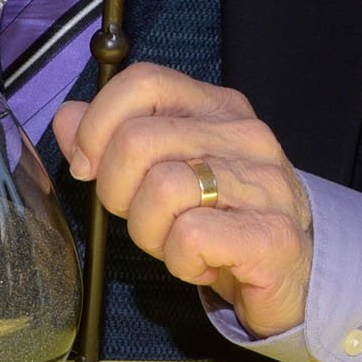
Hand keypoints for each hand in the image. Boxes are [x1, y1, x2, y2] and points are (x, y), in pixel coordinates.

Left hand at [52, 64, 316, 337]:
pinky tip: (201, 262)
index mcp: (216, 108)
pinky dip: (180, 260)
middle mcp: (245, 135)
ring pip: (162, 189)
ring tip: (175, 242)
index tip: (89, 167)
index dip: (98, 123)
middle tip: (142, 218)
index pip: (143, 82)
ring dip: (150, 232)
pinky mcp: (273, 235)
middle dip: (117, 192)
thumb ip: (112, 141)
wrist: (293, 279)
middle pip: (138, 141)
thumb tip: (68, 118)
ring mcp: (265, 183)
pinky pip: (191, 236)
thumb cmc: (218, 222)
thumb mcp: (159, 173)